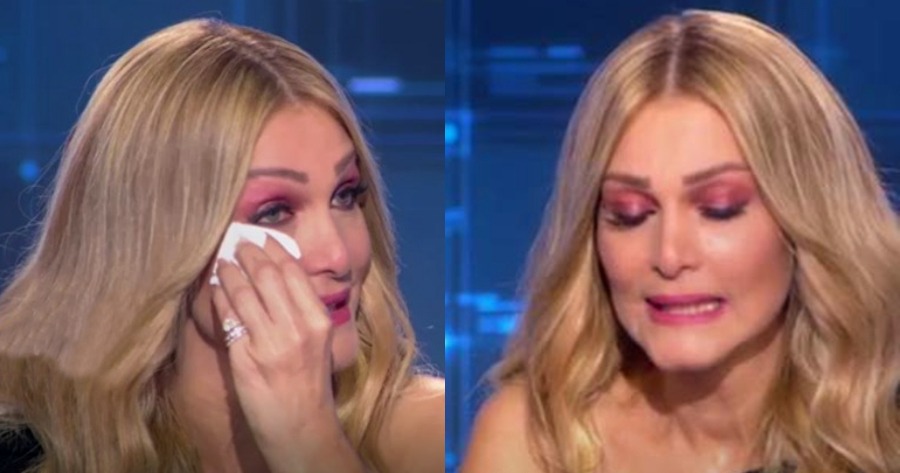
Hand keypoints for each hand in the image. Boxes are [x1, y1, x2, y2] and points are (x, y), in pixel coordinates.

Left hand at [212, 236, 363, 472]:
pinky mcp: (246, 357)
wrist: (301, 426)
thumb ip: (305, 311)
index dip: (274, 250)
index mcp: (318, 321)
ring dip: (230, 270)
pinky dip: (220, 297)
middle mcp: (296, 328)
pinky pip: (229, 317)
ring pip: (244, 291)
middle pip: (267, 275)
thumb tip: (285, 277)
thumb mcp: (320, 342)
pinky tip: (216, 288)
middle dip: (249, 253)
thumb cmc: (310, 384)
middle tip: (237, 241)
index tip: (262, 238)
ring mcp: (270, 342)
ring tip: (222, 261)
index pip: (293, 272)